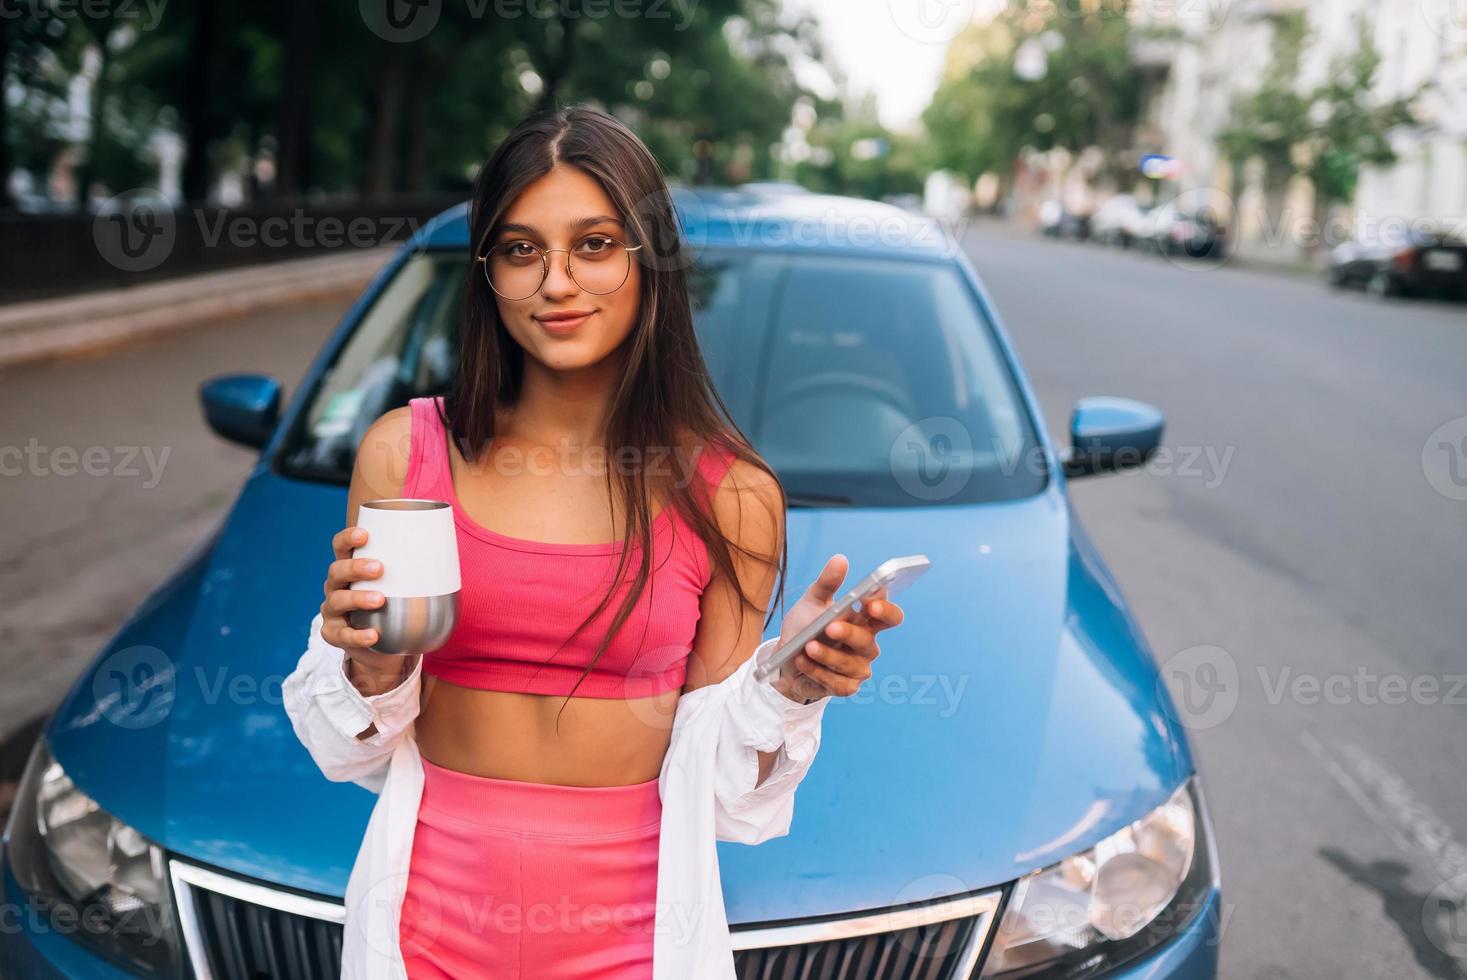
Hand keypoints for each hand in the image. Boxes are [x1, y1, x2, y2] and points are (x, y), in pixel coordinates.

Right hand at [321, 526, 416, 692]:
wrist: (387, 647)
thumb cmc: (397, 605)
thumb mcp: (405, 585)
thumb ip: (418, 567)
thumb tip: (450, 546)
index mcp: (352, 568)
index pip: (341, 546)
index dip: (348, 538)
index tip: (365, 535)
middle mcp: (337, 586)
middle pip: (337, 571)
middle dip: (356, 567)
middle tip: (379, 568)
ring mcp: (333, 611)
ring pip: (337, 600)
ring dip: (357, 598)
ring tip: (380, 600)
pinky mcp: (335, 635)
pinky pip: (343, 635)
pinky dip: (357, 635)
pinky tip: (373, 635)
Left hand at [770, 554, 904, 703]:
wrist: (785, 660)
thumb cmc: (805, 627)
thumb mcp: (812, 602)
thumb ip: (827, 583)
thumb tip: (840, 559)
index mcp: (865, 621)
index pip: (887, 614)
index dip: (883, 608)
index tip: (868, 601)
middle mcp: (866, 644)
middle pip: (869, 641)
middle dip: (850, 634)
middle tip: (831, 626)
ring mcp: (858, 667)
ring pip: (851, 664)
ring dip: (828, 655)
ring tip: (808, 647)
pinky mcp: (846, 686)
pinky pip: (837, 682)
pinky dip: (818, 672)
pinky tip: (803, 662)